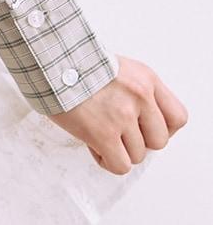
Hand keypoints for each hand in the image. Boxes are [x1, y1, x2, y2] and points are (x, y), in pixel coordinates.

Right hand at [47, 55, 186, 173]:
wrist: (47, 59)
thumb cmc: (73, 62)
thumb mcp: (114, 66)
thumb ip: (133, 91)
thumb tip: (139, 122)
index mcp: (145, 79)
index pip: (177, 117)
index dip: (161, 128)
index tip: (143, 128)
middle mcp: (140, 96)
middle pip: (158, 141)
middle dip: (137, 141)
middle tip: (116, 132)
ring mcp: (122, 115)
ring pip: (138, 155)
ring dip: (118, 150)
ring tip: (97, 133)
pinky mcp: (103, 133)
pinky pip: (119, 165)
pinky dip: (106, 160)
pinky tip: (93, 145)